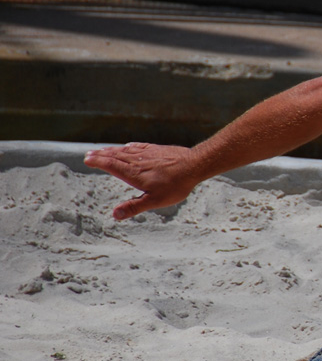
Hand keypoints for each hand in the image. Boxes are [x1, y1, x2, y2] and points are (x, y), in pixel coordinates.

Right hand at [83, 142, 201, 220]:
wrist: (195, 165)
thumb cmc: (176, 185)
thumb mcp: (155, 201)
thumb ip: (134, 207)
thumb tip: (115, 215)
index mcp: (134, 173)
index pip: (111, 165)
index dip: (98, 162)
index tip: (87, 159)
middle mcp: (138, 161)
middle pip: (115, 156)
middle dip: (101, 155)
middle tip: (89, 154)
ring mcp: (148, 153)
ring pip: (125, 150)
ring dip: (112, 150)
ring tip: (102, 150)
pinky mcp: (157, 149)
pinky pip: (139, 146)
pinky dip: (129, 146)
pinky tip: (127, 146)